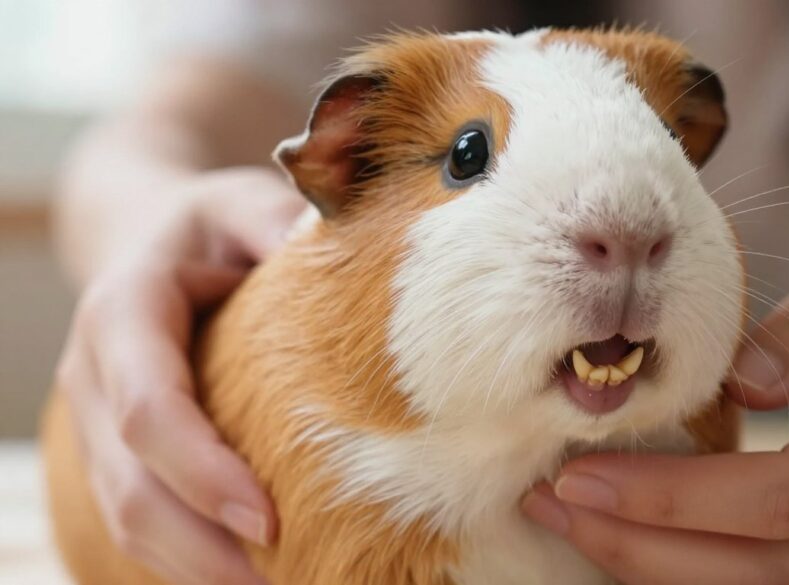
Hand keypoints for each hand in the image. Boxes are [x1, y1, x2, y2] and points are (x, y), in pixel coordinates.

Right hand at [55, 168, 304, 584]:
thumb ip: (276, 222)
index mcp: (123, 312)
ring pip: (124, 516)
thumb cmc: (211, 224)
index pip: (148, 408)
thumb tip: (331, 255)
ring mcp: (95, 420)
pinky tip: (245, 578)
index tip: (269, 520)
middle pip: (129, 485)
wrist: (150, 239)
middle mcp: (94, 374)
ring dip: (191, 569)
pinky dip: (184, 558)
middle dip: (198, 547)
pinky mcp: (114, 449)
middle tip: (282, 583)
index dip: (200, 470)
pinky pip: (137, 517)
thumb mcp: (242, 203)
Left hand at [522, 229, 788, 584]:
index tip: (582, 474)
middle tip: (553, 506)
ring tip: (577, 525)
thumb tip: (733, 385)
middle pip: (770, 570)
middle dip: (645, 547)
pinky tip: (643, 541)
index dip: (675, 497)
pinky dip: (707, 573)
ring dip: (665, 570)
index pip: (786, 497)